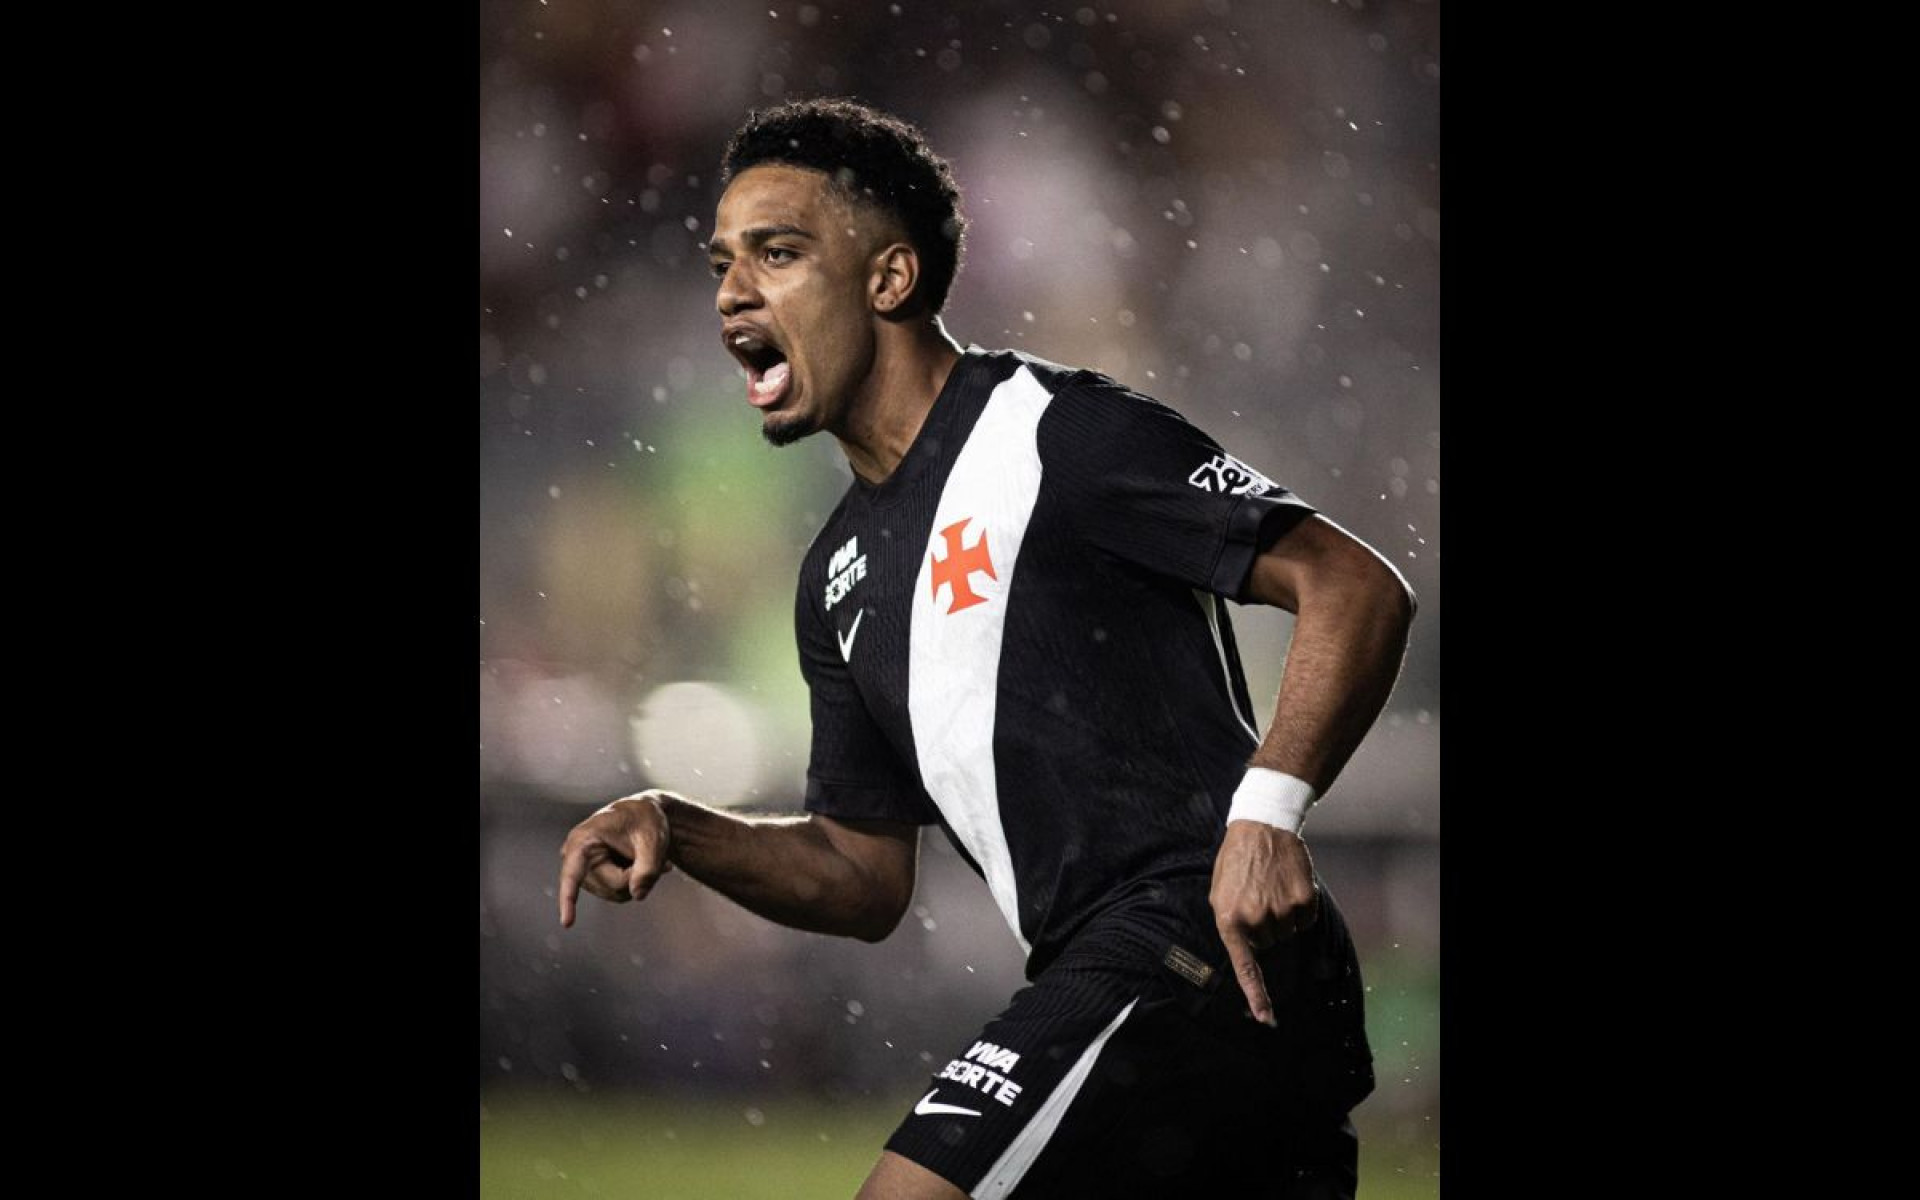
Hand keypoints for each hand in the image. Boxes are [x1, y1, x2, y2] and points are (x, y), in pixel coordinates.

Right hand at [557, 791, 674, 927]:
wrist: (644, 815)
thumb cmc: (645, 820)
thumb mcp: (653, 840)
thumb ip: (648, 869)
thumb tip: (637, 896)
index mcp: (583, 840)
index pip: (573, 873)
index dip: (568, 899)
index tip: (567, 924)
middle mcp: (576, 856)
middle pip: (612, 885)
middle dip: (635, 876)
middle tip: (653, 857)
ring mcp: (584, 870)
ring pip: (615, 893)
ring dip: (635, 880)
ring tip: (645, 856)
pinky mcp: (594, 879)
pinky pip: (617, 893)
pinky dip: (633, 883)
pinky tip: (640, 865)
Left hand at [1208, 820, 1321, 1026]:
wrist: (1262, 825)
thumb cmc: (1237, 861)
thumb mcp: (1220, 892)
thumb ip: (1232, 924)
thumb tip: (1250, 952)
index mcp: (1229, 920)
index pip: (1245, 967)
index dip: (1256, 996)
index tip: (1265, 1019)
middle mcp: (1255, 920)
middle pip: (1268, 944)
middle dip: (1264, 925)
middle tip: (1257, 895)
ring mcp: (1281, 911)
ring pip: (1288, 932)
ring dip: (1282, 915)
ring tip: (1270, 886)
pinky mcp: (1303, 901)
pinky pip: (1305, 919)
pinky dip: (1300, 906)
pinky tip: (1288, 884)